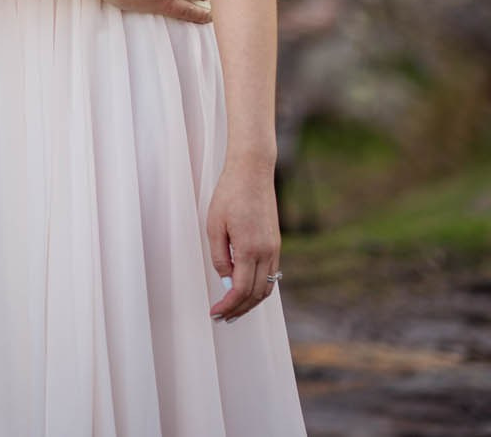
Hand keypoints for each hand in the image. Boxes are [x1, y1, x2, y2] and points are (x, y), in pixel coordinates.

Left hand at [206, 159, 281, 320]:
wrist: (253, 172)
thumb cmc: (229, 195)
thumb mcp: (214, 225)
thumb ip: (220, 256)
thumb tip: (225, 279)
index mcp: (249, 249)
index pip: (240, 290)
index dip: (228, 306)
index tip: (215, 313)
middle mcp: (267, 253)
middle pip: (255, 294)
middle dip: (239, 310)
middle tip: (222, 318)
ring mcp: (274, 248)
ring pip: (266, 287)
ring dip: (250, 303)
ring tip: (234, 310)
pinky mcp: (276, 243)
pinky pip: (271, 275)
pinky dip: (259, 288)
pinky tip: (246, 291)